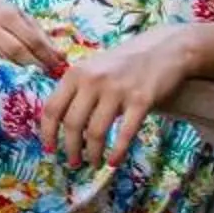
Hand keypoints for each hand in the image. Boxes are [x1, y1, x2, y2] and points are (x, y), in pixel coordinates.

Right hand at [0, 0, 68, 77]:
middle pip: (16, 51)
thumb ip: (41, 36)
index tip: (58, 65)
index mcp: (8, 15)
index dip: (46, 55)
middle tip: (47, 75)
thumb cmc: (2, 12)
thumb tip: (61, 57)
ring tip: (31, 79)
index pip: (31, 39)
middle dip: (34, 65)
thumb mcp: (23, 17)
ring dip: (17, 72)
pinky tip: (10, 78)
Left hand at [39, 28, 197, 169]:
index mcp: (76, 73)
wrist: (166, 49)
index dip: (47, 133)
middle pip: (72, 124)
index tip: (49, 149)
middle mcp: (93, 80)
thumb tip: (60, 122)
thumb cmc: (125, 62)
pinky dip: (117, 152)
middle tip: (74, 162)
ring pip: (95, 132)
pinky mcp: (141, 100)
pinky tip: (113, 162)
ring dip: (93, 153)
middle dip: (71, 148)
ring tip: (94, 163)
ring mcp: (117, 90)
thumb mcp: (94, 67)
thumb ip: (77, 89)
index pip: (52, 108)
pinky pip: (124, 133)